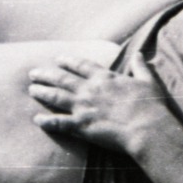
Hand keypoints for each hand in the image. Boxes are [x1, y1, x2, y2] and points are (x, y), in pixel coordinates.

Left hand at [28, 56, 170, 155]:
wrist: (146, 128)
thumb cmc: (150, 105)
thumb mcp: (148, 81)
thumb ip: (140, 67)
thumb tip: (139, 54)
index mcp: (105, 78)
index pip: (82, 65)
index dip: (69, 61)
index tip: (58, 59)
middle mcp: (90, 89)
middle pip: (62, 79)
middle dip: (46, 75)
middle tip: (33, 73)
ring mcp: (83, 107)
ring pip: (56, 97)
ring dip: (42, 92)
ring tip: (31, 90)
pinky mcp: (81, 125)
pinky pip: (58, 122)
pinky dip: (46, 121)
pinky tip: (36, 120)